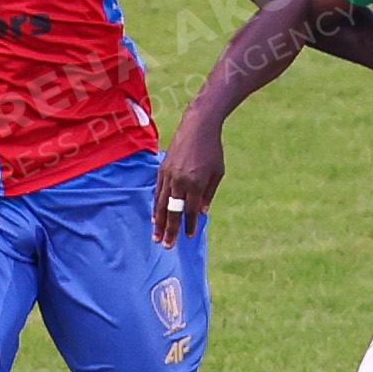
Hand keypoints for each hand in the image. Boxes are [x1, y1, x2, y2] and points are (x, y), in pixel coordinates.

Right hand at [153, 121, 224, 242]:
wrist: (197, 126)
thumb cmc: (212, 150)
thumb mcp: (218, 172)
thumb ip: (209, 193)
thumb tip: (201, 212)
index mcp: (196, 183)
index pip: (191, 210)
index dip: (189, 225)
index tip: (187, 237)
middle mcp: (180, 180)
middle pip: (173, 210)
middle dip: (170, 230)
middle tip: (166, 245)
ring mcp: (169, 175)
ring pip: (161, 203)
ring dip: (159, 222)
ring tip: (156, 236)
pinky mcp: (162, 169)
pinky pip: (157, 191)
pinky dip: (155, 205)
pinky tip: (154, 216)